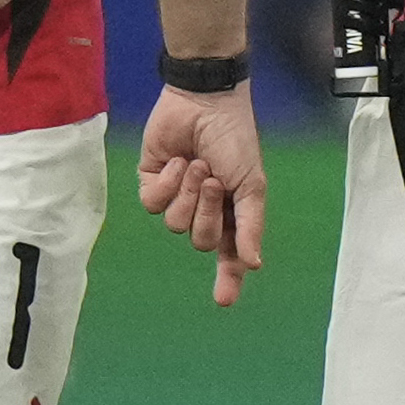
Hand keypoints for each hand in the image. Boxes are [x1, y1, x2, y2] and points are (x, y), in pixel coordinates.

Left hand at [135, 84, 267, 307]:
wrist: (204, 103)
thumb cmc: (235, 141)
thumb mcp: (252, 185)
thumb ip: (250, 226)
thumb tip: (253, 264)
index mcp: (231, 214)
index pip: (229, 255)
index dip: (227, 279)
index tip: (224, 301)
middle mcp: (202, 210)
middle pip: (200, 239)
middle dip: (207, 211)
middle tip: (213, 180)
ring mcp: (176, 198)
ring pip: (174, 223)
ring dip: (187, 192)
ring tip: (195, 164)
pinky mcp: (151, 183)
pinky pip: (152, 204)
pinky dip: (166, 182)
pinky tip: (174, 162)